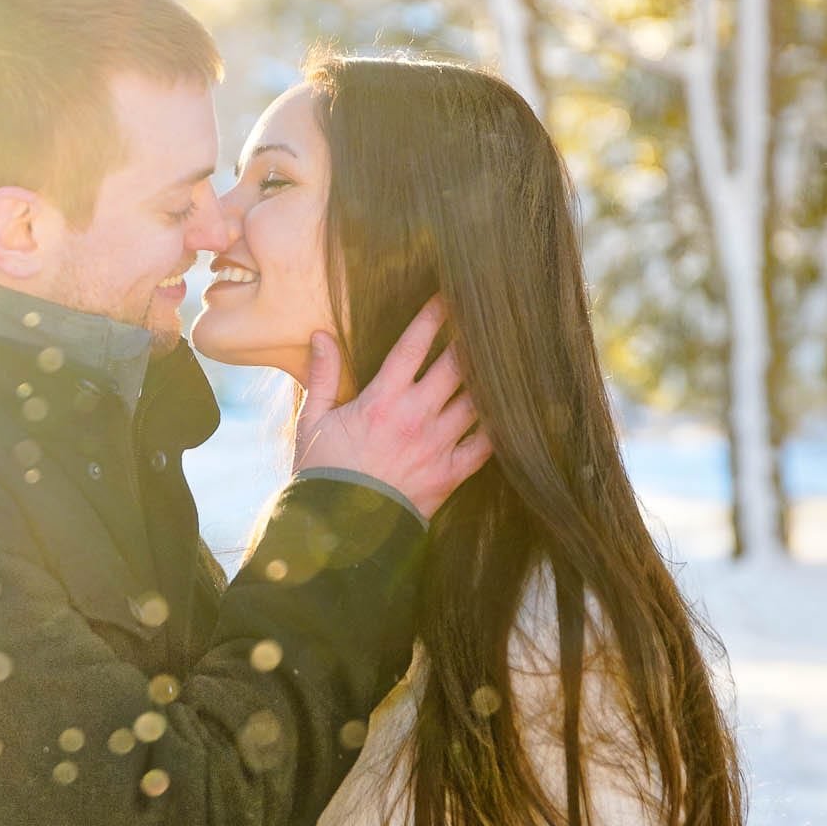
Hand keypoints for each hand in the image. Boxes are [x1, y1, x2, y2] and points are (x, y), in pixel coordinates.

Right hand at [294, 295, 492, 518]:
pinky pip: (486, 445)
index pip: (413, 345)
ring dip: (490, 377)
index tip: (450, 294)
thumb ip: (323, 376)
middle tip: (488, 318)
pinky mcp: (451, 474)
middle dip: (472, 338)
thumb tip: (322, 335)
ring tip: (506, 357)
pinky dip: (500, 426)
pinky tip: (513, 409)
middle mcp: (415, 416)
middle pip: (455, 365)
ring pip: (476, 400)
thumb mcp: (312, 420)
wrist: (338, 531)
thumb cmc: (322, 473)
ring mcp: (437, 445)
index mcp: (382, 399)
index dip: (434, 315)